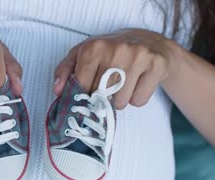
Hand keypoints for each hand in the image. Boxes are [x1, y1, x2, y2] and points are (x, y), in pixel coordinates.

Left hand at [54, 29, 177, 108]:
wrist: (149, 42)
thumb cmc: (110, 51)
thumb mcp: (82, 54)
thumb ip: (64, 71)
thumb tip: (58, 91)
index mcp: (94, 47)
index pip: (81, 87)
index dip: (84, 94)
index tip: (89, 91)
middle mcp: (115, 50)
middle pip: (100, 97)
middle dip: (102, 97)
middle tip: (108, 84)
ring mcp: (138, 57)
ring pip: (120, 102)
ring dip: (120, 100)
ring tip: (123, 84)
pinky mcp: (156, 66)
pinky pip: (139, 101)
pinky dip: (137, 98)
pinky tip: (137, 83)